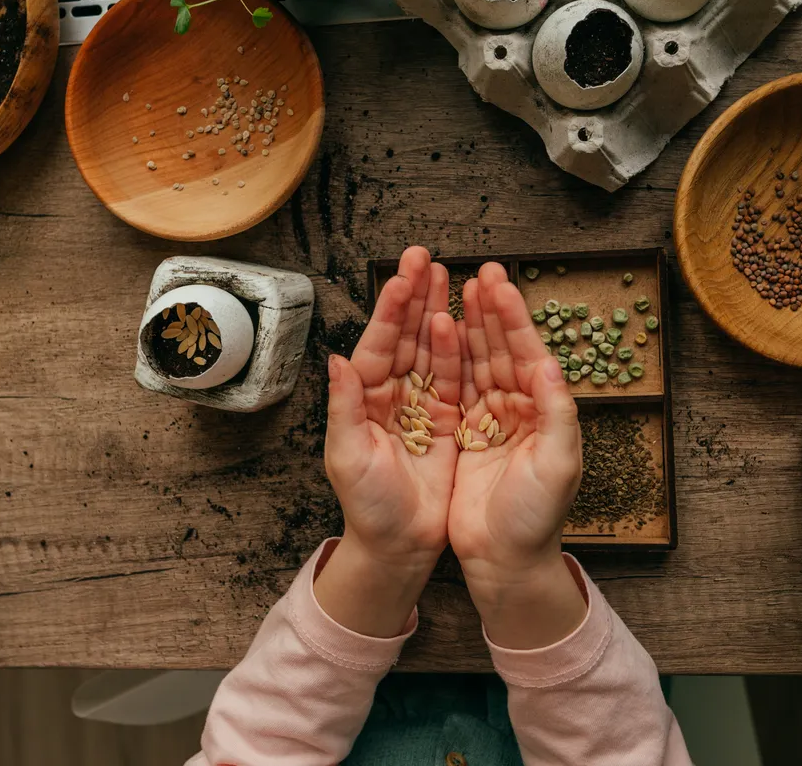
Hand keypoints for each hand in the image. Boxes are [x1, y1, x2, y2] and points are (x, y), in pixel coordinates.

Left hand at [314, 247, 461, 636]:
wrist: (398, 546)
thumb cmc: (367, 506)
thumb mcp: (347, 456)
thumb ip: (344, 407)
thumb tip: (338, 360)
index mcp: (364, 398)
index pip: (379, 343)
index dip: (391, 308)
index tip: (402, 273)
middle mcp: (391, 394)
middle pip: (406, 335)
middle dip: (415, 295)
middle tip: (425, 255)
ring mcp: (420, 405)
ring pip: (430, 348)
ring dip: (437, 311)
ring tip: (449, 274)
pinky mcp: (446, 422)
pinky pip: (454, 377)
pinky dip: (459, 350)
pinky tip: (464, 320)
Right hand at [447, 263, 587, 647]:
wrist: (505, 561)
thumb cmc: (537, 517)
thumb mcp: (558, 465)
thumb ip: (557, 411)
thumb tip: (548, 363)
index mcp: (544, 409)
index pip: (527, 351)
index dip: (512, 316)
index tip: (497, 281)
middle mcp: (519, 408)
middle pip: (500, 347)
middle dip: (488, 308)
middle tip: (475, 269)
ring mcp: (491, 418)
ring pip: (476, 360)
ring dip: (467, 324)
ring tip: (453, 287)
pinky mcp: (465, 434)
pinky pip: (454, 386)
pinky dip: (446, 358)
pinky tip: (437, 331)